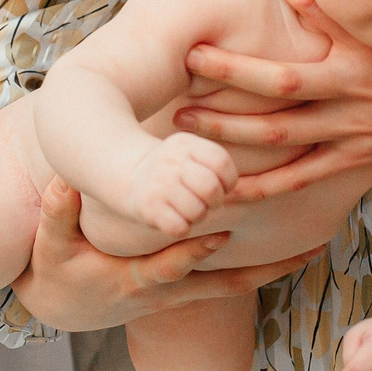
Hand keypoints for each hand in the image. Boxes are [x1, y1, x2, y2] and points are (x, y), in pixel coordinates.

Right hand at [11, 174, 317, 331]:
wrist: (66, 307)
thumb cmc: (58, 269)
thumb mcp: (50, 245)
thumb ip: (58, 214)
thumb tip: (64, 181)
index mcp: (133, 281)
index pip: (169, 266)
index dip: (194, 252)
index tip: (220, 233)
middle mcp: (166, 292)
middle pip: (221, 284)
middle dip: (260, 270)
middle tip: (298, 250)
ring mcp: (181, 294)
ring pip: (235, 286)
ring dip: (273, 271)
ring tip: (314, 250)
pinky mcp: (189, 289)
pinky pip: (233, 284)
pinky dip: (263, 270)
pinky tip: (296, 252)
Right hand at [124, 133, 238, 235]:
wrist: (127, 174)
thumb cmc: (174, 169)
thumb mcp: (192, 153)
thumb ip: (217, 164)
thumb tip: (243, 191)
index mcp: (185, 143)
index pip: (221, 162)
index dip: (228, 180)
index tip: (221, 186)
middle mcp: (169, 161)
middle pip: (210, 188)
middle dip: (215, 201)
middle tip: (207, 202)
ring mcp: (157, 184)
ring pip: (197, 211)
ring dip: (198, 216)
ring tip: (189, 209)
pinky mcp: (147, 208)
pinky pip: (179, 227)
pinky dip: (182, 227)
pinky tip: (174, 218)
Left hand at [175, 0, 371, 199]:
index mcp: (367, 49)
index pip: (306, 33)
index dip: (261, 25)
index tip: (209, 25)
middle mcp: (359, 91)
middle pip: (281, 93)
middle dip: (226, 86)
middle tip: (179, 80)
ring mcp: (360, 130)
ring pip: (284, 139)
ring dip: (230, 136)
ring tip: (180, 131)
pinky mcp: (362, 157)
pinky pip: (305, 178)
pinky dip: (265, 187)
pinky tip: (227, 191)